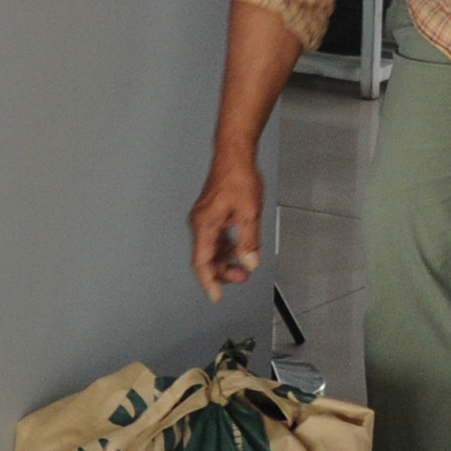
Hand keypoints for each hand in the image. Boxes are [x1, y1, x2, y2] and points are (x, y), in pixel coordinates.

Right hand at [188, 151, 266, 298]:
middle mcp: (200, 223)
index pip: (202, 262)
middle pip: (206, 258)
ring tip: (243, 266)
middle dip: (222, 272)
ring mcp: (204, 218)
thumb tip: (250, 262)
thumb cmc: (239, 177)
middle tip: (241, 277)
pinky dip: (226, 247)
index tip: (216, 296)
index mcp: (205, 225)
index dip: (209, 282)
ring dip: (226, 260)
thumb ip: (249, 241)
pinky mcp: (211, 214)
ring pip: (211, 249)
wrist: (235, 154)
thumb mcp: (249, 213)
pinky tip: (239, 248)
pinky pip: (215, 238)